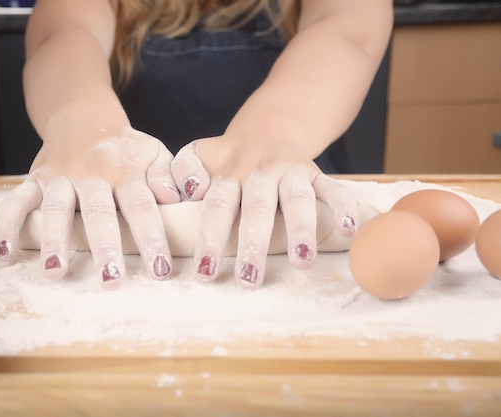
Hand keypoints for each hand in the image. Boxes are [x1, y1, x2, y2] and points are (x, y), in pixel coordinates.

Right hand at [0, 127, 179, 288]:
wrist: (84, 118)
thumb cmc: (125, 148)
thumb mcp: (153, 152)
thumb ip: (165, 175)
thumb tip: (175, 199)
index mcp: (125, 172)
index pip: (141, 207)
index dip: (151, 238)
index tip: (160, 269)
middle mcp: (92, 174)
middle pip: (98, 213)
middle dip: (105, 248)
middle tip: (112, 281)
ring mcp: (60, 177)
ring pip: (56, 209)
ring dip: (54, 240)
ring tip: (54, 272)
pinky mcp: (35, 179)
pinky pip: (17, 201)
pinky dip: (8, 225)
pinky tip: (5, 253)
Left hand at [171, 134, 357, 288]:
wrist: (267, 129)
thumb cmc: (226, 157)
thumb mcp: (196, 154)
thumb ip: (181, 170)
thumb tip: (189, 192)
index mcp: (229, 174)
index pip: (218, 207)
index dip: (211, 238)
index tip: (205, 271)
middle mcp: (260, 173)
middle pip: (258, 209)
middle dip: (254, 244)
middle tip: (250, 279)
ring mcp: (291, 172)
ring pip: (297, 200)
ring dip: (301, 231)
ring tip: (303, 263)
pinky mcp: (316, 174)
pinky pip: (334, 188)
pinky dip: (344, 206)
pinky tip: (350, 230)